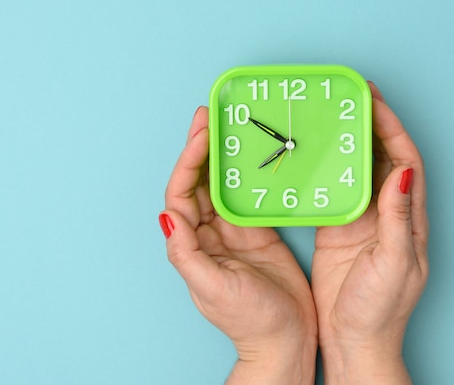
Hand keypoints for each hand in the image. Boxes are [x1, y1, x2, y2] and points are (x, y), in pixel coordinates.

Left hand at [160, 107, 317, 384]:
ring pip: (223, 183)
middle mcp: (209, 232)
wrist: (286, 339)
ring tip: (228, 124)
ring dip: (223, 154)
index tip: (202, 133)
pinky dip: (249, 172)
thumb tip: (167, 215)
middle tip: (209, 114)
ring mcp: (234, 230)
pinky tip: (256, 154)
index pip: (182, 192)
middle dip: (201, 146)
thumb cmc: (249, 320)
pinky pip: (248, 194)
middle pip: (200, 180)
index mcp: (193, 242)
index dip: (188, 160)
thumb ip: (187, 253)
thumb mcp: (213, 287)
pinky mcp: (258, 230)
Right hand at [311, 82, 428, 383]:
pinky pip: (335, 188)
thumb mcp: (395, 263)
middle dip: (371, 123)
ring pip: (359, 167)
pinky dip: (327, 167)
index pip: (404, 159)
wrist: (355, 341)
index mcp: (407, 217)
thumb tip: (402, 172)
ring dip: (349, 141)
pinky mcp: (339, 228)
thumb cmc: (380, 310)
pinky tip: (314, 153)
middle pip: (382, 155)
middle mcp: (388, 212)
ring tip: (332, 115)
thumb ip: (397, 217)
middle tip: (350, 96)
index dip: (391, 126)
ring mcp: (362, 218)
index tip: (373, 99)